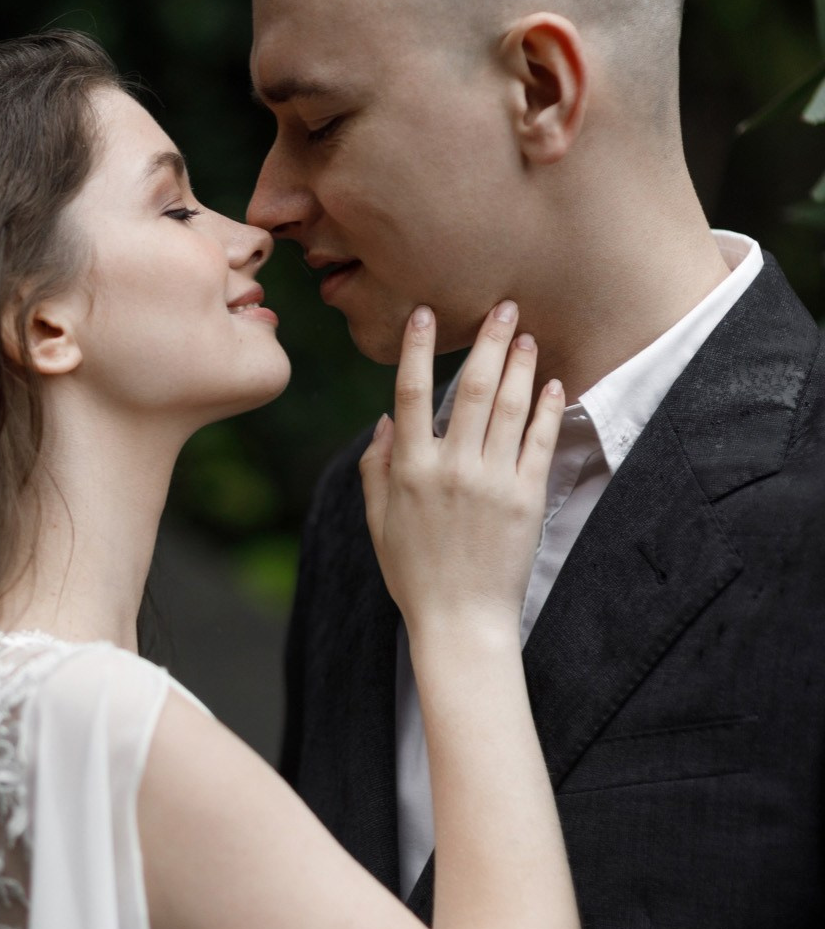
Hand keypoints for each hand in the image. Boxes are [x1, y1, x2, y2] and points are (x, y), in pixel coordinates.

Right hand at [359, 302, 563, 630]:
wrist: (460, 621)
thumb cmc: (414, 574)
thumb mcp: (378, 521)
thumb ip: (376, 467)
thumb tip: (384, 420)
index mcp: (410, 470)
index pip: (412, 393)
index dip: (420, 350)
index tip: (428, 314)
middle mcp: (452, 468)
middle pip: (473, 388)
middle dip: (489, 342)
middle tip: (504, 307)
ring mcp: (492, 482)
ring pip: (510, 407)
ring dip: (520, 365)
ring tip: (527, 336)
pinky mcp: (526, 499)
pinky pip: (539, 442)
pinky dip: (546, 409)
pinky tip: (551, 383)